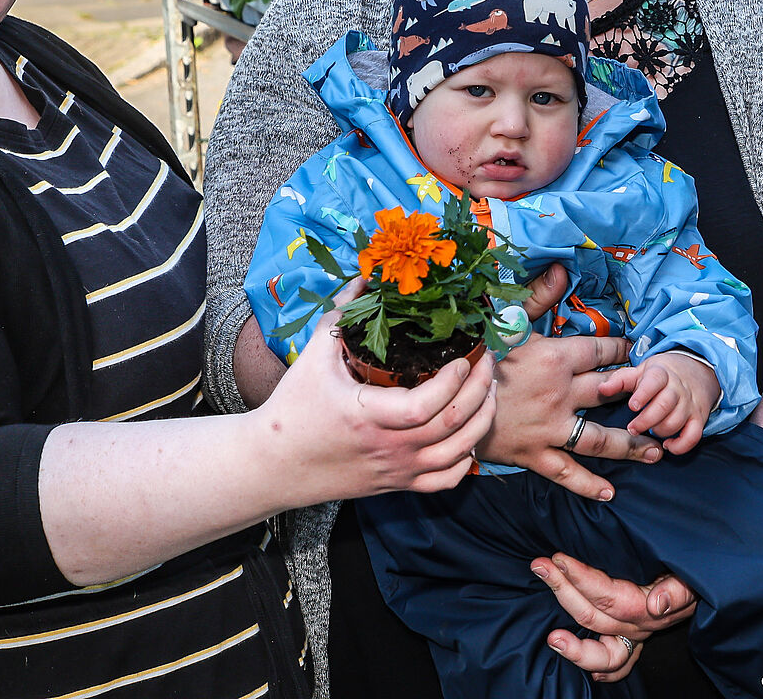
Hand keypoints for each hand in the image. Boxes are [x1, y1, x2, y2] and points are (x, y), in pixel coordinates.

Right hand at [254, 295, 495, 501]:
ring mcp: (396, 470)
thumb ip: (341, 314)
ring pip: (458, 454)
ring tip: (490, 392)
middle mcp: (388, 448)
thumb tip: (364, 278)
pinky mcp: (397, 485)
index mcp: (368, 415)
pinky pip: (446, 481)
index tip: (465, 355)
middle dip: (480, 390)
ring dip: (482, 421)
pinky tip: (470, 434)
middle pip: (453, 425)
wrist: (272, 465)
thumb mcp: (313, 357)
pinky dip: (467, 459)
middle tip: (488, 362)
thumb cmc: (292, 410)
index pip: (427, 405)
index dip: (455, 380)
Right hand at [479, 265, 662, 500]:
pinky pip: (567, 472)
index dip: (622, 350)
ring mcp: (550, 428)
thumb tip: (562, 269)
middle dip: (639, 393)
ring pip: (601, 439)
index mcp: (556, 359)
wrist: (444, 399)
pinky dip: (588, 484)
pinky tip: (609, 492)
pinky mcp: (535, 454)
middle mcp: (561, 395)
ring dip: (631, 444)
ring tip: (656, 450)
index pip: (602, 352)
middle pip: (611, 393)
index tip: (635, 352)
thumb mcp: (506, 321)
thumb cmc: (476, 356)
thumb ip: (538, 297)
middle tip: (661, 398)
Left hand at [533, 551, 696, 682]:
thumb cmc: (699, 567)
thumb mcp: (693, 572)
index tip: (558, 559)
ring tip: (550, 638)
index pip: (610, 597)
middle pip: (596, 618)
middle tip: (540, 567)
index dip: (581, 579)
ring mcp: (638, 637)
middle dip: (564, 592)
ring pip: (602, 652)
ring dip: (573, 646)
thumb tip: (656, 604)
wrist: (716, 578)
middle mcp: (642, 627)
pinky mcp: (636, 640)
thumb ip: (677, 588)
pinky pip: (618, 664)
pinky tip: (577, 660)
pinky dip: (599, 668)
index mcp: (652, 607)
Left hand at [597, 352, 718, 453]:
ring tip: (648, 432)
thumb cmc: (660, 375)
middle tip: (632, 428)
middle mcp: (678, 389)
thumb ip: (620, 380)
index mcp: (661, 374)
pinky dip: (681, 445)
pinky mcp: (699, 418)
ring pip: (676, 422)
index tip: (632, 405)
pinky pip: (694, 436)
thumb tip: (601, 389)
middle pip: (664, 406)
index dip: (643, 394)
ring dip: (660, 432)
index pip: (654, 381)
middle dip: (646, 420)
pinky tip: (668, 446)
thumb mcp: (641, 371)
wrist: (696, 370)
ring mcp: (689, 404)